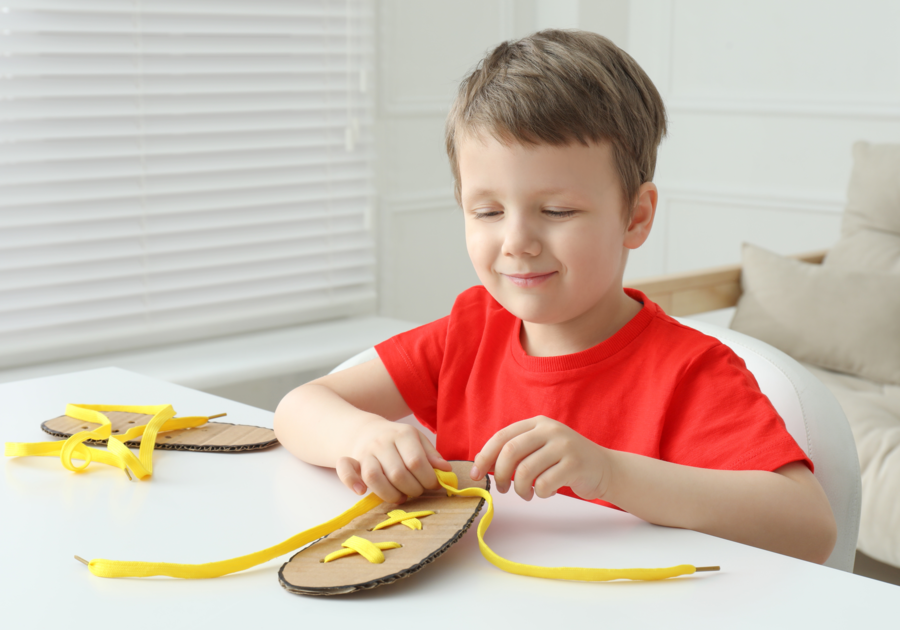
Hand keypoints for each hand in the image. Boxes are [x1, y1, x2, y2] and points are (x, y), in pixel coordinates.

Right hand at [336, 419, 450, 503]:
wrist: (366, 431)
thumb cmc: (397, 440)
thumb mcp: (417, 440)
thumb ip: (432, 455)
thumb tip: (446, 470)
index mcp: (403, 434)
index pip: (416, 461)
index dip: (428, 479)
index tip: (433, 486)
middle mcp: (382, 442)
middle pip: (398, 473)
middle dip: (413, 489)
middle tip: (417, 491)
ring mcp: (365, 452)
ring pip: (375, 477)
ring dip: (390, 494)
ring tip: (401, 497)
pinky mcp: (350, 461)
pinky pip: (346, 472)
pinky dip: (352, 483)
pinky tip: (362, 492)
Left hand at [470, 416, 610, 500]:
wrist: (604, 468)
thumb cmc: (565, 461)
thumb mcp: (541, 447)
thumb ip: (517, 450)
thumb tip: (481, 462)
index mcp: (537, 424)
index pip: (502, 437)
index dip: (485, 456)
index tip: (475, 474)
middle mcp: (550, 430)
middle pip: (510, 452)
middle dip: (500, 475)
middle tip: (502, 489)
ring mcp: (564, 446)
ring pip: (525, 472)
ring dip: (520, 489)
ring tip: (527, 494)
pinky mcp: (574, 464)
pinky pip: (544, 485)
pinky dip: (541, 493)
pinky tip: (547, 491)